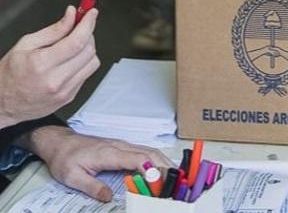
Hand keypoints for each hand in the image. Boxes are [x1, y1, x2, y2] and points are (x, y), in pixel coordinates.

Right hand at [0, 6, 99, 127]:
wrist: (3, 103)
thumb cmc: (10, 74)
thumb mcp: (25, 45)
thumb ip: (53, 30)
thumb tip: (71, 16)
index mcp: (42, 64)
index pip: (76, 41)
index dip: (88, 24)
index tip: (92, 13)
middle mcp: (56, 80)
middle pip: (88, 51)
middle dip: (87, 34)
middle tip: (79, 28)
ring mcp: (65, 91)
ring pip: (93, 63)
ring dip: (88, 49)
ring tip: (73, 46)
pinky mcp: (70, 96)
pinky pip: (87, 74)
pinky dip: (83, 63)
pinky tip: (70, 61)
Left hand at [16, 126, 172, 201]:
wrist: (59, 142)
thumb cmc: (65, 157)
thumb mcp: (72, 176)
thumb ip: (92, 187)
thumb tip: (109, 197)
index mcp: (109, 153)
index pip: (138, 158)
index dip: (152, 168)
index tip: (161, 180)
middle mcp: (120, 146)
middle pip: (150, 153)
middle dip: (166, 166)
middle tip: (176, 181)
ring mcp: (123, 145)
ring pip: (150, 151)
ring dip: (164, 162)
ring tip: (174, 177)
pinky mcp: (123, 148)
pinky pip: (145, 151)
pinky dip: (157, 160)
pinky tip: (161, 169)